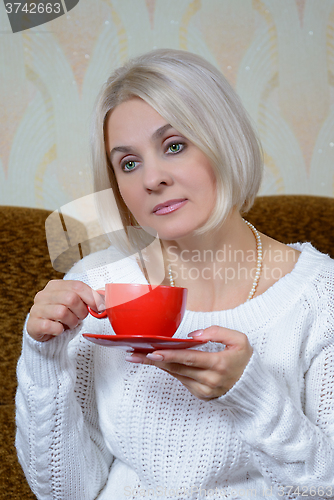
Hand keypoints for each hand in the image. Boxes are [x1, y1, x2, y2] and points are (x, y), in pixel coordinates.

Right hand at [27, 280, 104, 341]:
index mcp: (55, 286)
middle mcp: (44, 295)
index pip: (77, 286)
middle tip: (80, 317)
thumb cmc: (63, 317)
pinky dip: (59, 330)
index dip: (91, 297)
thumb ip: (88, 298)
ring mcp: (36, 309)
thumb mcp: (76, 304)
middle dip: (81, 311)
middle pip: (71, 298)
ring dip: (72, 321)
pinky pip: (51, 326)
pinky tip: (59, 330)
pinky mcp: (33, 324)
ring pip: (62, 312)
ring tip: (70, 324)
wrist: (46, 332)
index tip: (99, 307)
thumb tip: (105, 299)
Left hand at [125, 326, 252, 399]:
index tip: (152, 352)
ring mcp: (205, 390)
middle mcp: (210, 380)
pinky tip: (159, 362)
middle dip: (153, 360)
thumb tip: (192, 336)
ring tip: (138, 356)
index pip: (189, 358)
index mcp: (219, 364)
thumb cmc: (245, 361)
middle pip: (176, 368)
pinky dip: (171, 369)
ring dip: (158, 365)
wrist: (255, 390)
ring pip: (176, 374)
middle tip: (133, 354)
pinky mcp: (202, 396)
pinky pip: (182, 380)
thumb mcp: (239, 339)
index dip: (170, 355)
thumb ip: (216, 332)